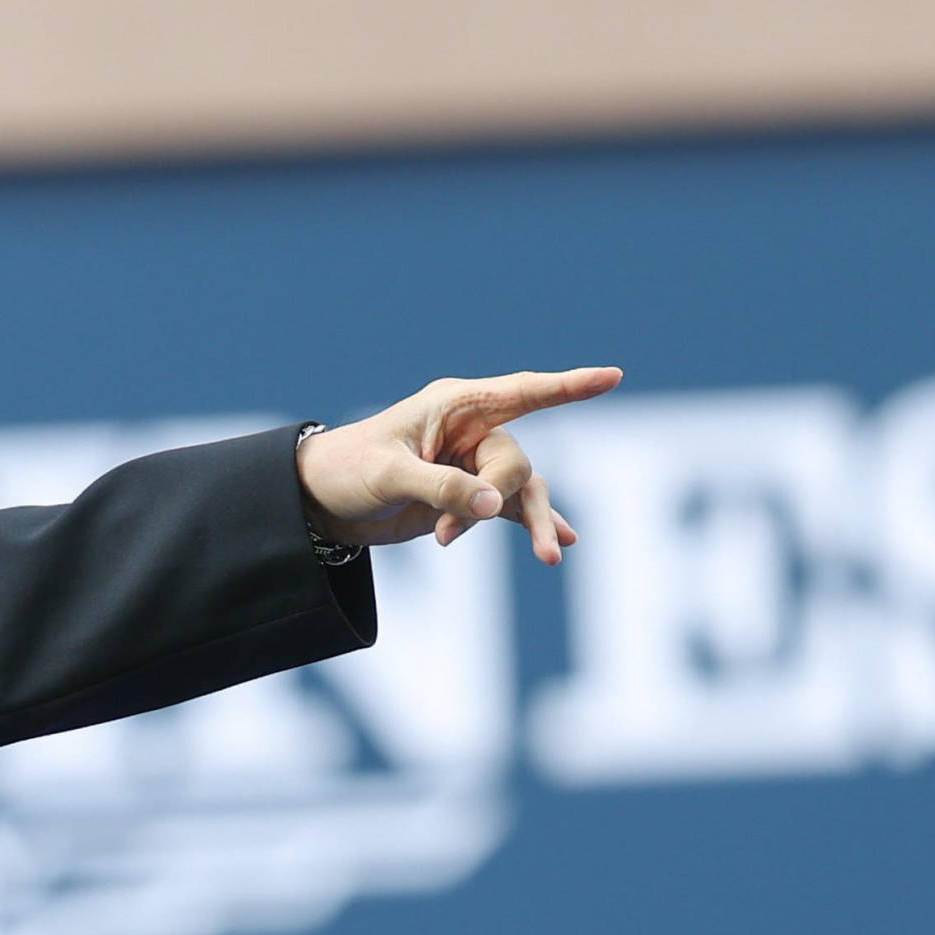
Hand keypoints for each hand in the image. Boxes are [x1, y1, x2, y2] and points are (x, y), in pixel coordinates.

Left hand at [295, 367, 623, 564]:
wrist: (322, 503)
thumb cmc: (348, 470)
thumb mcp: (389, 475)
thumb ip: (442, 488)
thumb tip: (495, 507)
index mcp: (455, 406)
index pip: (523, 392)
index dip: (568, 386)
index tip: (612, 377)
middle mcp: (472, 431)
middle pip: (515, 462)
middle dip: (497, 498)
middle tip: (452, 533)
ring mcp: (474, 466)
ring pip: (521, 490)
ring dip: (530, 522)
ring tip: (550, 557)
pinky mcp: (469, 499)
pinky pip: (512, 510)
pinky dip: (532, 525)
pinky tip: (560, 544)